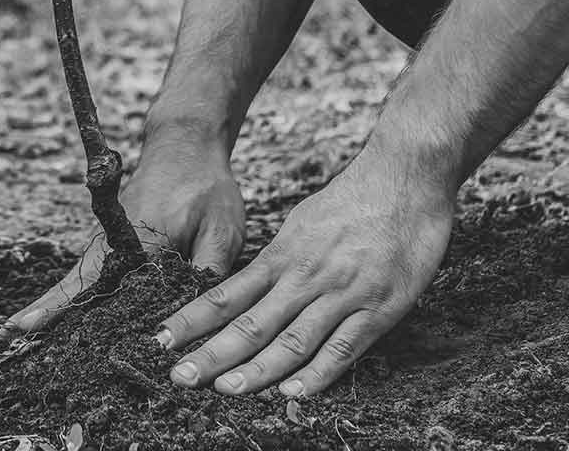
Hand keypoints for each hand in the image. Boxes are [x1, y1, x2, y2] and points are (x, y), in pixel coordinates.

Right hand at [0, 127, 245, 343]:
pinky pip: (84, 276)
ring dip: (47, 307)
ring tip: (11, 336)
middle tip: (1, 338)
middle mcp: (113, 242)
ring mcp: (107, 242)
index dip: (63, 308)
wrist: (186, 144)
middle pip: (71, 284)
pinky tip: (51, 321)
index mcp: (138, 240)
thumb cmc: (207, 187)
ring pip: (74, 281)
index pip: (97, 284)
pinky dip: (65, 298)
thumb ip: (208, 274)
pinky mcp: (110, 244)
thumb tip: (193, 321)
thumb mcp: (222, 231)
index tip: (28, 327)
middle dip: (38, 312)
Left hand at [156, 151, 453, 397]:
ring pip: (292, 339)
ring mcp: (341, 292)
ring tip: (225, 391)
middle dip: (212, 353)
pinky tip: (294, 393)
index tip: (162, 339)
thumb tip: (252, 284)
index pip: (227, 294)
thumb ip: (280, 259)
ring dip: (257, 369)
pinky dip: (317, 374)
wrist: (407, 175)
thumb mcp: (304, 223)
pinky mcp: (378, 307)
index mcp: (283, 254)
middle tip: (179, 377)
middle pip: (251, 322)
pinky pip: (343, 347)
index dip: (193, 319)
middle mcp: (305, 275)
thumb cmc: (356, 198)